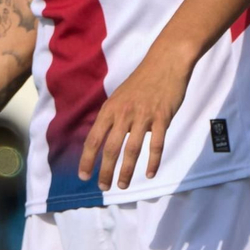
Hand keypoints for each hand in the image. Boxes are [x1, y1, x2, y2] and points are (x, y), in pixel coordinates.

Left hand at [78, 43, 193, 188]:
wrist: (166, 62)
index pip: (93, 139)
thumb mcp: (120, 96)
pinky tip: (150, 173)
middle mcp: (124, 114)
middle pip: (110, 148)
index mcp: (110, 109)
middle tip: (103, 187)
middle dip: (105, 171)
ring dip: (126, 171)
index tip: (84, 176)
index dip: (87, 160)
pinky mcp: (162, 117)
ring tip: (123, 185)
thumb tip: (103, 139)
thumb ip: (112, 117)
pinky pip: (157, 144)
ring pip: (132, 150)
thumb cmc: (142, 81)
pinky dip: (153, 161)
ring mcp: (144, 116)